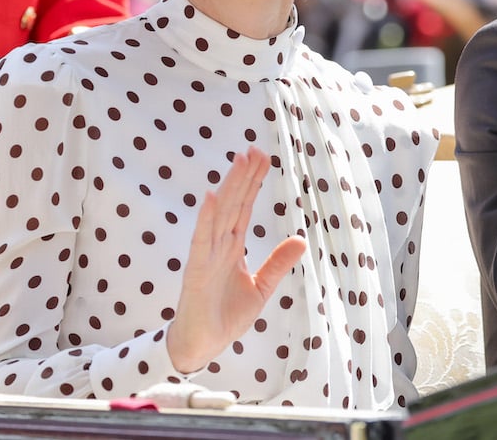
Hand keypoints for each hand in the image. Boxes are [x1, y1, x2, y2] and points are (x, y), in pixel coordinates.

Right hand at [167, 146, 306, 373]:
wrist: (200, 347)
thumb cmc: (224, 316)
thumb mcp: (260, 288)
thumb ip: (277, 264)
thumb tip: (301, 240)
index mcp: (232, 247)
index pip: (244, 207)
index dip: (253, 183)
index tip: (263, 157)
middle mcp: (218, 246)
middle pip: (233, 204)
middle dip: (244, 176)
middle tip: (254, 149)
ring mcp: (206, 256)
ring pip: (219, 215)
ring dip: (229, 188)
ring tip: (238, 162)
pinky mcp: (196, 272)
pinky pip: (201, 242)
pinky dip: (205, 219)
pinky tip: (210, 197)